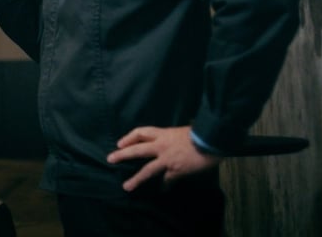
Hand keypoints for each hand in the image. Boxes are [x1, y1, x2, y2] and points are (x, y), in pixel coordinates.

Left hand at [106, 126, 221, 191]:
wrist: (210, 141)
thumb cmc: (200, 132)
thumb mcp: (183, 130)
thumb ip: (175, 136)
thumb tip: (177, 137)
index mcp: (163, 133)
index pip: (140, 132)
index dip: (129, 138)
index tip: (120, 143)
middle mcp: (161, 146)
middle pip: (136, 150)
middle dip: (122, 155)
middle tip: (110, 159)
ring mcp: (167, 159)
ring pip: (147, 170)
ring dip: (136, 179)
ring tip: (126, 187)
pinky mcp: (176, 171)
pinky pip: (167, 180)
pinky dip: (165, 186)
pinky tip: (163, 190)